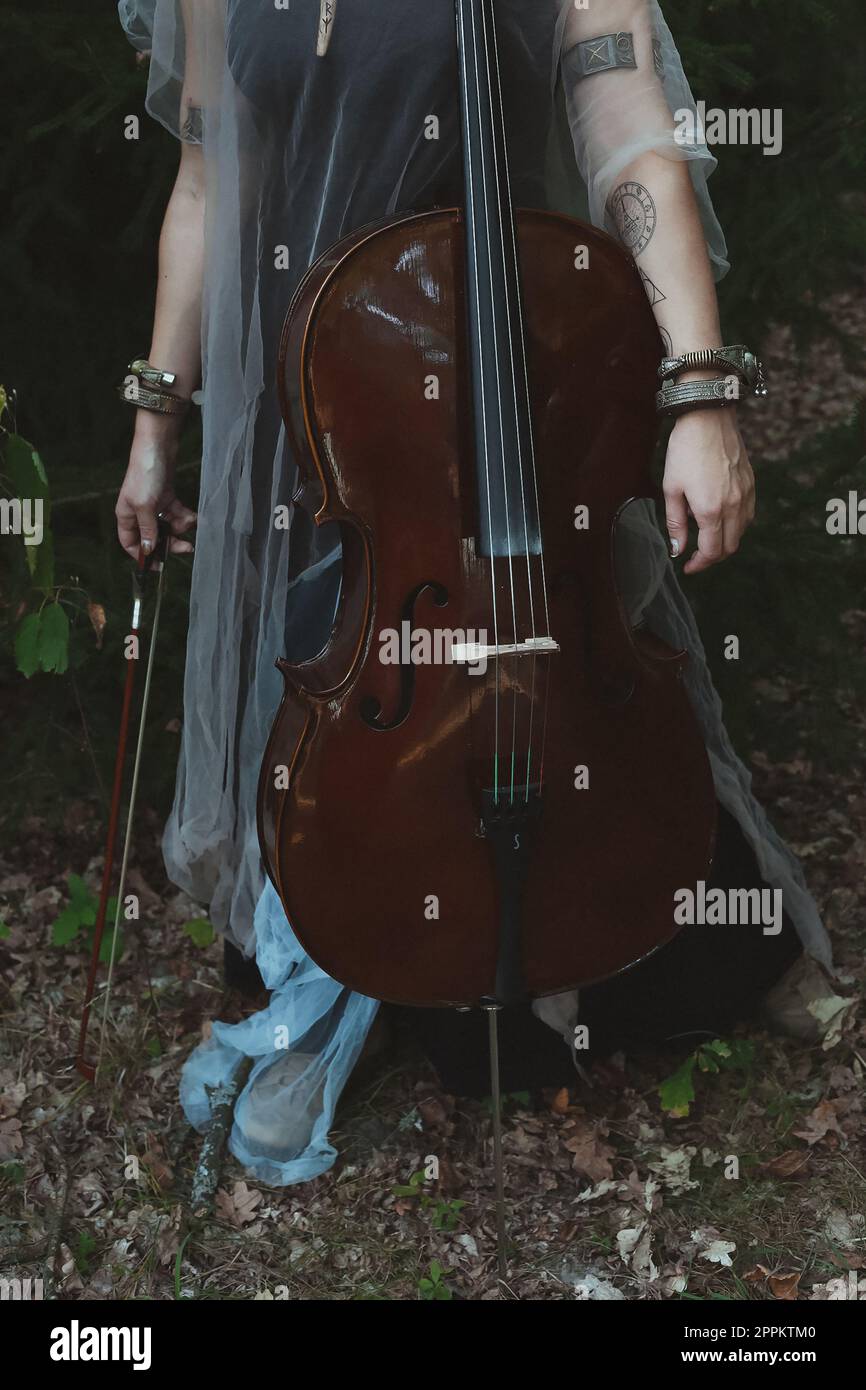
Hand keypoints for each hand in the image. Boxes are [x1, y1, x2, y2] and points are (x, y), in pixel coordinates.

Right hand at [115, 426, 196, 560]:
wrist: (158, 446)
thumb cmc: (145, 474)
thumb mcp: (144, 506)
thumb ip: (148, 530)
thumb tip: (148, 551)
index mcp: (126, 516)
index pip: (130, 543)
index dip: (142, 556)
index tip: (157, 566)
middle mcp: (139, 512)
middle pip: (154, 537)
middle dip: (170, 543)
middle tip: (185, 547)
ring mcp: (154, 505)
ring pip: (169, 526)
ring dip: (181, 527)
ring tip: (189, 522)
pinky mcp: (167, 496)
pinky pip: (178, 513)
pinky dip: (186, 516)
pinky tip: (195, 517)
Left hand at [662, 407, 754, 574]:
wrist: (708, 418)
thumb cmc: (685, 450)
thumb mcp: (671, 488)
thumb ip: (675, 523)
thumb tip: (677, 548)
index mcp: (711, 510)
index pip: (711, 551)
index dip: (699, 564)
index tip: (689, 567)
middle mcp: (733, 506)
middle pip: (730, 547)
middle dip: (713, 557)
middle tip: (697, 556)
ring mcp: (746, 494)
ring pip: (742, 532)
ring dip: (726, 541)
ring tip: (707, 536)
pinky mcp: (751, 483)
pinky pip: (748, 514)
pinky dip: (736, 524)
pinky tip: (721, 518)